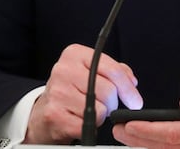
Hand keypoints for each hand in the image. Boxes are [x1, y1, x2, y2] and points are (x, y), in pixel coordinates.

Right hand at [24, 44, 142, 143]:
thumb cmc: (73, 89)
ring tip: (88, 109)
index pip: (113, 70)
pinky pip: (89, 124)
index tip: (136, 101)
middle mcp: (64, 69)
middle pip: (109, 90)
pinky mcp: (54, 114)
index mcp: (75, 54)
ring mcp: (57, 92)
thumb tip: (132, 82)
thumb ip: (116, 71)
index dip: (128, 88)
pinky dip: (90, 125)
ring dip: (101, 114)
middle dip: (113, 103)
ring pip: (101, 109)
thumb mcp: (93, 71)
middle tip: (105, 104)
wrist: (44, 110)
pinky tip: (79, 118)